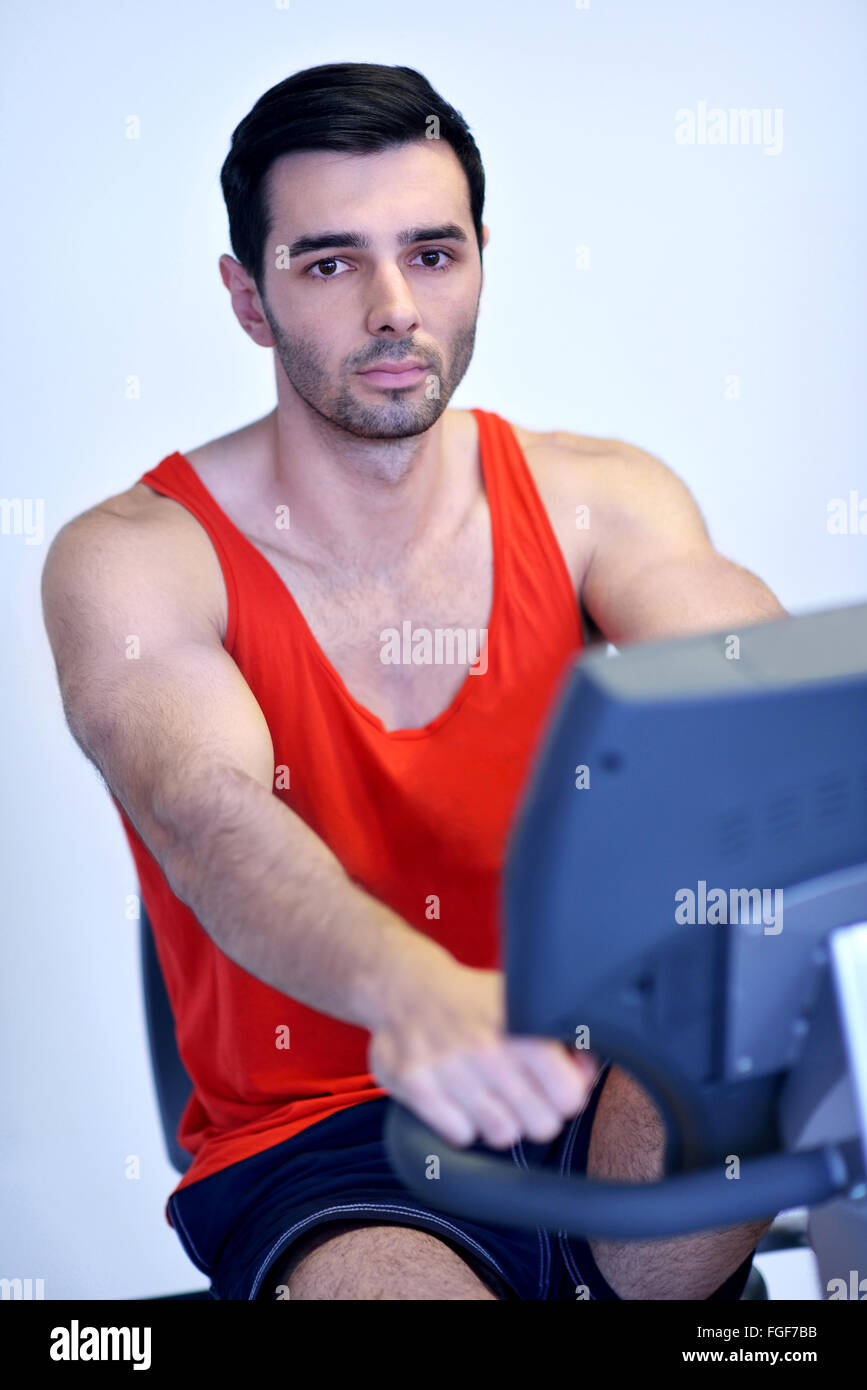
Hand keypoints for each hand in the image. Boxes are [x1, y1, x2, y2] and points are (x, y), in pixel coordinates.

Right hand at [369, 959, 598, 1148]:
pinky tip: (457, 1098)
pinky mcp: (416, 1086)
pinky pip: (461, 1136)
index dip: (567, 1095)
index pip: (569, 1096)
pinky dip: (461, 1124)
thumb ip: (560, 1037)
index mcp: (519, 1025)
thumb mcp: (520, 1001)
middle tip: (522, 1094)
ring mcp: (448, 1069)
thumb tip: (586, 1072)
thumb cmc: (471, 1000)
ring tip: (488, 1094)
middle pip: (542, 1124)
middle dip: (537, 1113)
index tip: (555, 1086)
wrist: (404, 986)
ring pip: (503, 1135)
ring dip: (499, 1120)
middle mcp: (485, 1048)